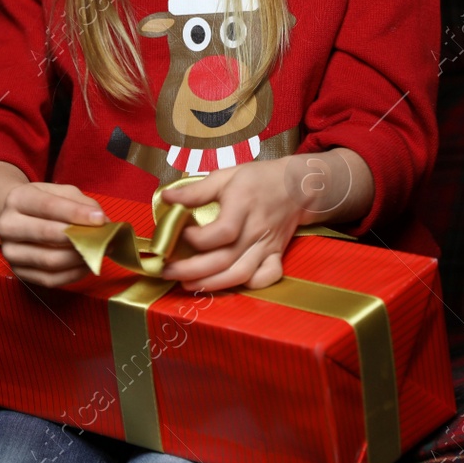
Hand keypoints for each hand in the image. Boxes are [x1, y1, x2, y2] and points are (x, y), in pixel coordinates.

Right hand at [0, 181, 108, 288]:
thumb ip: (82, 204)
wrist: (15, 218)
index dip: (76, 214)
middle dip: (80, 238)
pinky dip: (73, 274)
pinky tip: (86, 265)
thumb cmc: (43, 204)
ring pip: (50, 260)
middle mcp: (8, 225)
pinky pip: (50, 279)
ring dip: (80, 258)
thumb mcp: (60, 193)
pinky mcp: (18, 272)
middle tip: (105, 239)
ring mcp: (10, 252)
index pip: (48, 206)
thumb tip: (102, 223)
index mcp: (18, 199)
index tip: (100, 220)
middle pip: (47, 234)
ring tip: (99, 252)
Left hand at [153, 158, 306, 292]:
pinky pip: (266, 278)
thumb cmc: (258, 179)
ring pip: (241, 274)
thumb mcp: (225, 176)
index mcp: (243, 205)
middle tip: (168, 272)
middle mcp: (256, 230)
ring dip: (212, 284)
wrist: (297, 186)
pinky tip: (227, 284)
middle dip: (192, 271)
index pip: (222, 232)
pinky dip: (248, 286)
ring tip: (188, 285)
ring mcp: (268, 246)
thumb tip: (166, 197)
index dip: (197, 239)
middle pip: (224, 259)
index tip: (181, 234)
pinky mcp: (276, 255)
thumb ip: (196, 190)